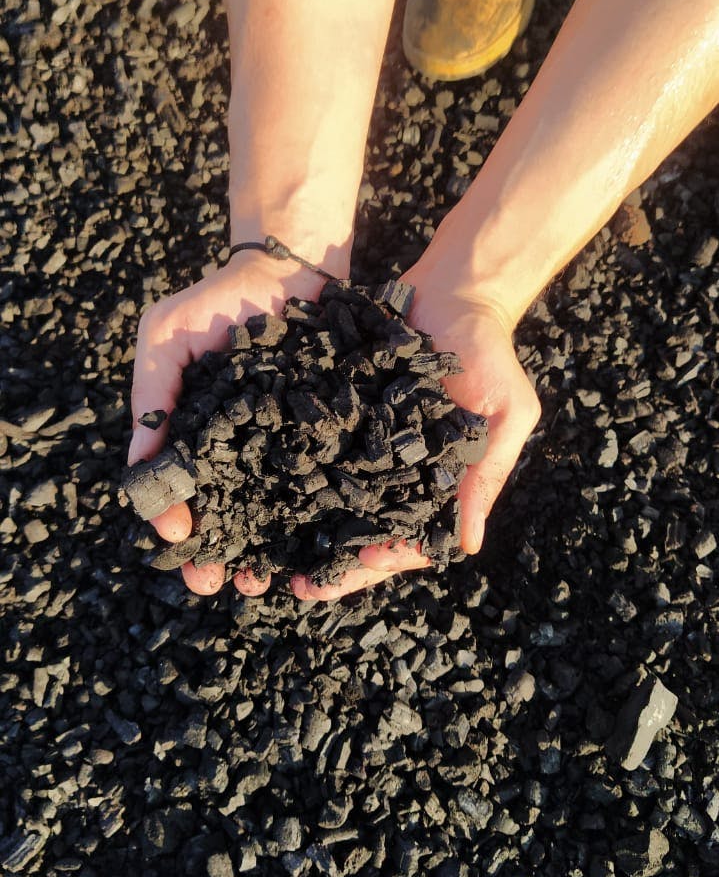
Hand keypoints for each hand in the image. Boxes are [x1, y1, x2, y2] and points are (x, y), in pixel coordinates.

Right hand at [128, 249, 337, 596]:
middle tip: (222, 582)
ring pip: (278, 512)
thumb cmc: (217, 302)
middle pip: (231, 515)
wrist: (289, 267)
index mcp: (198, 437)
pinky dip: (319, 517)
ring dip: (268, 549)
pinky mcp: (332, 438)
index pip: (182, 492)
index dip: (176, 522)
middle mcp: (242, 452)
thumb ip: (151, 397)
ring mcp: (288, 448)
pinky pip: (325, 484)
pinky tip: (317, 544)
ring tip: (265, 579)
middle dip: (223, 552)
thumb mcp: (165, 338)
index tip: (181, 542)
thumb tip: (137, 468)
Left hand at [290, 283, 540, 602]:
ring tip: (266, 557)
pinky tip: (256, 493)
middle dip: (332, 565)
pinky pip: (313, 454)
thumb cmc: (489, 353)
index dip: (380, 562)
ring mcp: (367, 449)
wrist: (455, 291)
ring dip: (303, 533)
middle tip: (292, 585)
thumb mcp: (504, 412)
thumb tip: (467, 545)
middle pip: (362, 534)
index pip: (409, 542)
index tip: (350, 570)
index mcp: (438, 486)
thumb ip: (486, 475)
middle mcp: (398, 475)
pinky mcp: (341, 417)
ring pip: (332, 505)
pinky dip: (290, 477)